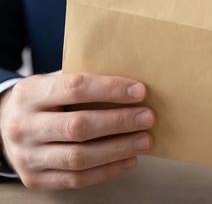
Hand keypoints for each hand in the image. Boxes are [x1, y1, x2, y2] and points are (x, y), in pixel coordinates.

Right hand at [0, 73, 154, 189]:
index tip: (139, 91)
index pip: (75, 88)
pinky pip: (76, 179)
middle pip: (79, 126)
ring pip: (79, 157)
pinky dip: (107, 170)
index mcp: (30, 93)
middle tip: (148, 117)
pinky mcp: (36, 179)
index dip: (110, 89)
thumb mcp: (53, 82)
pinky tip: (129, 160)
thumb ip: (84, 82)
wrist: (4, 126)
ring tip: (145, 141)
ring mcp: (28, 156)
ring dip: (118, 149)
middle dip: (119, 122)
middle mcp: (24, 126)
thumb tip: (130, 85)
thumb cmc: (43, 99)